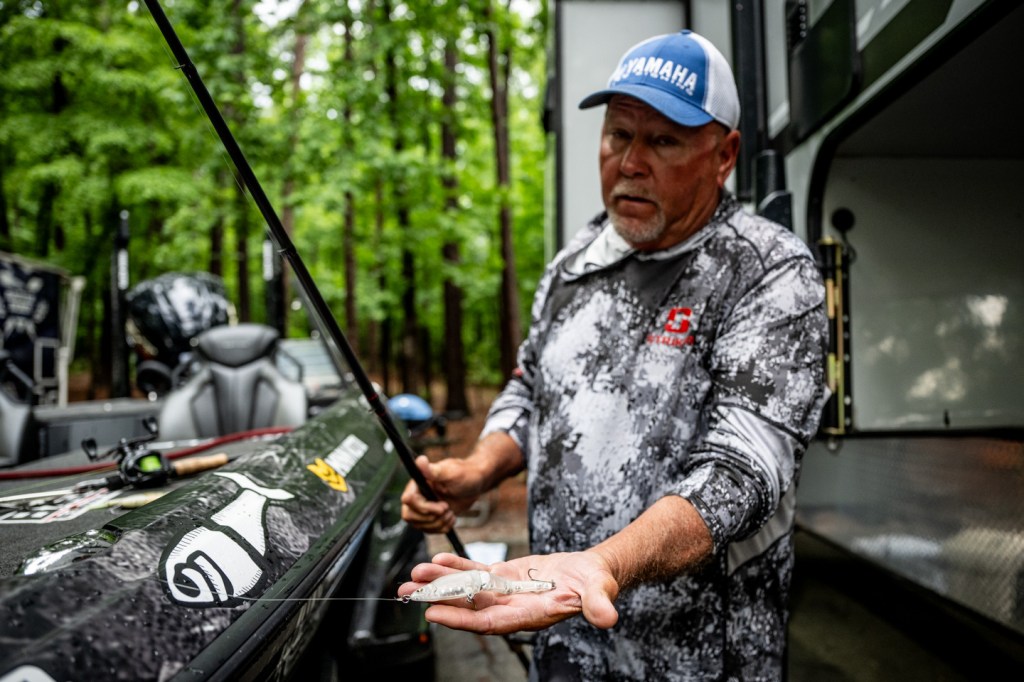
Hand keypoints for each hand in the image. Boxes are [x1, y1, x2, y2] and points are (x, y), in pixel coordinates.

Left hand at [396, 551, 619, 634]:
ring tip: (414, 575)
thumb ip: (598, 605)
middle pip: (469, 606)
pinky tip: (438, 560)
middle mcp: (513, 607)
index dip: (462, 619)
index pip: (490, 622)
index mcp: (531, 615)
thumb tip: (607, 618)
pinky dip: (457, 567)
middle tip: (408, 592)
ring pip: (467, 589)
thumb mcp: (600, 590)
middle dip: (438, 600)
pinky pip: (476, 572)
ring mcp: (507, 592)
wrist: (593, 572)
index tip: (434, 614)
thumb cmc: (597, 583)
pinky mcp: (505, 576)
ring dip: (441, 582)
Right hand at [400, 455, 482, 533]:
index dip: (424, 507)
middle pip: (410, 516)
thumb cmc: (464, 473)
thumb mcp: (450, 472)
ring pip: (419, 525)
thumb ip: (433, 470)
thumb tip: (420, 460)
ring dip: (439, 523)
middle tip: (447, 509)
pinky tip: (452, 517)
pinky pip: (428, 530)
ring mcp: (422, 507)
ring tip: (451, 512)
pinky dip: (442, 528)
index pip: (408, 500)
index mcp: (417, 483)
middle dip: (431, 517)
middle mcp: (417, 495)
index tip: (443, 506)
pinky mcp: (430, 517)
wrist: (475, 483)